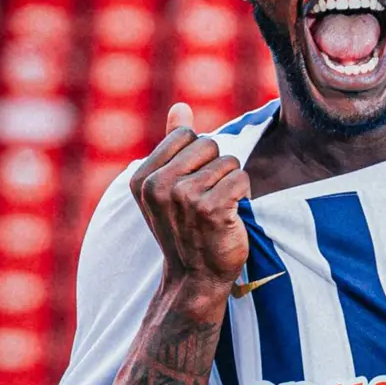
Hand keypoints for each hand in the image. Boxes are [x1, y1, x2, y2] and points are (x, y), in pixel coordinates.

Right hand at [129, 103, 250, 296]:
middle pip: (209, 144)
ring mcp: (184, 197)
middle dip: (216, 168)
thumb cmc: (185, 228)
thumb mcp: (168, 186)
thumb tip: (180, 107)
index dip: (198, 157)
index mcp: (142, 177)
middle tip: (207, 199)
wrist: (195, 277)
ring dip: (231, 184)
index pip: (185, 135)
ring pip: (228, 162)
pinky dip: (243, 195)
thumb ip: (172, 144)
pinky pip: (241, 178)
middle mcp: (159, 186)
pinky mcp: (211, 209)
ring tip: (218, 209)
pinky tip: (230, 216)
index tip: (191, 186)